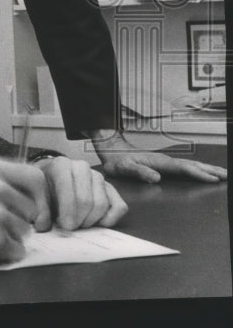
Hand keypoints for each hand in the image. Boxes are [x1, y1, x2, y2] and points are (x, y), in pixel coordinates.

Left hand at [32, 156, 126, 229]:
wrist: (53, 179)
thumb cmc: (46, 189)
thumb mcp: (39, 195)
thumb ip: (42, 208)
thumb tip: (44, 226)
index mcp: (61, 165)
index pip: (68, 192)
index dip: (67, 213)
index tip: (65, 227)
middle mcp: (82, 167)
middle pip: (86, 201)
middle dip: (79, 220)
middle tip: (71, 228)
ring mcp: (98, 176)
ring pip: (102, 204)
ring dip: (91, 221)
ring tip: (79, 224)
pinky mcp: (111, 188)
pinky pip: (119, 207)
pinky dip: (109, 219)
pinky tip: (97, 223)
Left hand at [90, 132, 226, 183]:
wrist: (112, 152)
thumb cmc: (117, 161)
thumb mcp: (123, 167)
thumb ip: (138, 171)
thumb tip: (155, 178)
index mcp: (158, 162)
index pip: (182, 168)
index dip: (197, 174)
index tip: (211, 179)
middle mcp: (164, 161)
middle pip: (192, 165)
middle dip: (210, 170)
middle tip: (226, 176)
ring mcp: (166, 162)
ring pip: (191, 165)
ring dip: (207, 169)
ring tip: (222, 174)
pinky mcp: (165, 165)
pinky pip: (186, 168)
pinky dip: (199, 170)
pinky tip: (204, 173)